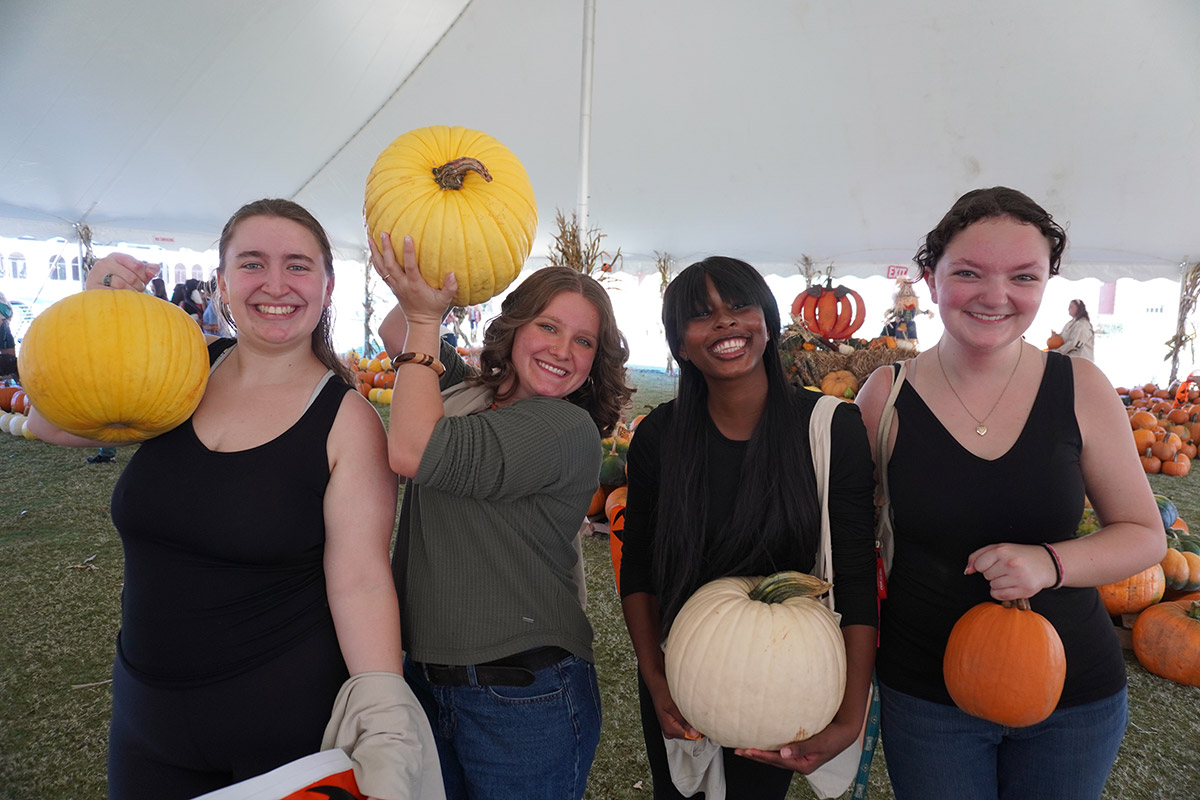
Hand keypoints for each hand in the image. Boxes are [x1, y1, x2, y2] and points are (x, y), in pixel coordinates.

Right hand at [86, 254, 159, 291]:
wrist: (102, 295)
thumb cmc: (124, 282)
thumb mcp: (138, 274)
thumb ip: (149, 269)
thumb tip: (154, 270)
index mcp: (116, 256)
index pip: (137, 265)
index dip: (144, 276)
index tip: (143, 281)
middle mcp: (104, 262)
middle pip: (131, 277)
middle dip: (138, 287)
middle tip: (136, 290)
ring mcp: (96, 274)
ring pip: (121, 285)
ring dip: (129, 293)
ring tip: (129, 294)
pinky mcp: (92, 286)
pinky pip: (111, 293)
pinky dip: (119, 297)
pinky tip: (120, 298)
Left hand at [368, 232, 456, 326]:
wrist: (420, 322)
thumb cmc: (434, 309)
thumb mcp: (445, 300)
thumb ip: (450, 288)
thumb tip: (452, 274)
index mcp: (415, 285)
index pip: (410, 266)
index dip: (408, 252)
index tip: (407, 237)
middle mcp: (402, 284)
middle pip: (390, 265)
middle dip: (386, 248)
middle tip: (383, 233)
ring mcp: (395, 285)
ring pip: (381, 267)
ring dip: (375, 252)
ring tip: (370, 238)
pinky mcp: (391, 286)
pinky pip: (380, 272)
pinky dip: (375, 260)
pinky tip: (373, 250)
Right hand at [646, 682, 700, 740]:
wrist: (656, 685)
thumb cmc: (662, 693)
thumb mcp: (672, 706)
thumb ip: (683, 721)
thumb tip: (694, 733)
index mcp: (669, 729)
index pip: (689, 736)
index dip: (699, 730)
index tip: (704, 722)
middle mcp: (669, 731)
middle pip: (689, 735)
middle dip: (695, 726)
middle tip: (698, 714)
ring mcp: (671, 728)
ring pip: (688, 730)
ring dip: (692, 722)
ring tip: (692, 710)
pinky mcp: (673, 723)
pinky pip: (685, 725)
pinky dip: (689, 719)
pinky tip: (688, 711)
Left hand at [736, 714, 861, 773]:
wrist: (845, 731)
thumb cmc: (835, 738)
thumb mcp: (820, 743)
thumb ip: (802, 748)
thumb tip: (784, 752)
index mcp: (803, 765)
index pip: (777, 761)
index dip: (762, 756)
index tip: (748, 750)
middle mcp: (798, 762)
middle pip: (772, 760)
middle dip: (755, 756)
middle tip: (738, 750)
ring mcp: (797, 755)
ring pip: (774, 755)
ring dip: (759, 751)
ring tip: (744, 748)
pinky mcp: (797, 747)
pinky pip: (779, 748)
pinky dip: (768, 745)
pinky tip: (761, 740)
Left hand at [965, 542, 1057, 599]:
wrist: (1046, 563)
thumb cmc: (1019, 555)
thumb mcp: (998, 548)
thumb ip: (978, 556)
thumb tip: (968, 570)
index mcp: (1002, 551)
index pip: (979, 565)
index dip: (983, 566)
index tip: (992, 564)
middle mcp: (1010, 563)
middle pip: (986, 576)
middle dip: (992, 573)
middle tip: (1005, 569)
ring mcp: (1019, 577)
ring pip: (992, 587)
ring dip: (997, 584)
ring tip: (1009, 576)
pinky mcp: (1025, 590)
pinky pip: (1000, 596)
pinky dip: (1001, 593)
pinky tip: (1010, 585)